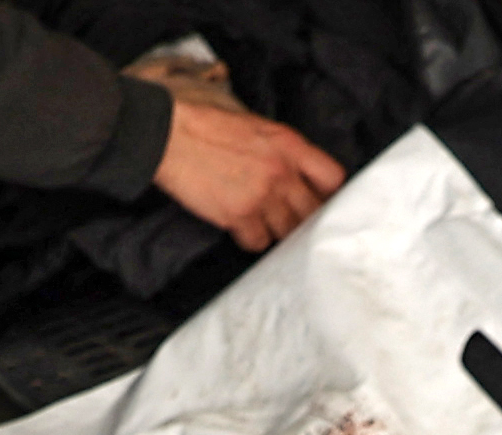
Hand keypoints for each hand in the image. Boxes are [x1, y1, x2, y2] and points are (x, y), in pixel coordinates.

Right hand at [152, 100, 342, 250]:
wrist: (168, 133)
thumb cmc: (206, 125)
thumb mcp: (255, 124)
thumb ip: (282, 149)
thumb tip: (298, 174)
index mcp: (289, 144)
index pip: (333, 179)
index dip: (328, 195)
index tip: (317, 201)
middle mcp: (282, 171)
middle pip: (313, 213)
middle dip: (303, 220)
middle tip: (288, 220)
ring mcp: (262, 195)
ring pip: (288, 233)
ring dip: (277, 232)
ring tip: (260, 221)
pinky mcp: (239, 215)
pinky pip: (259, 243)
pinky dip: (250, 239)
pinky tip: (239, 226)